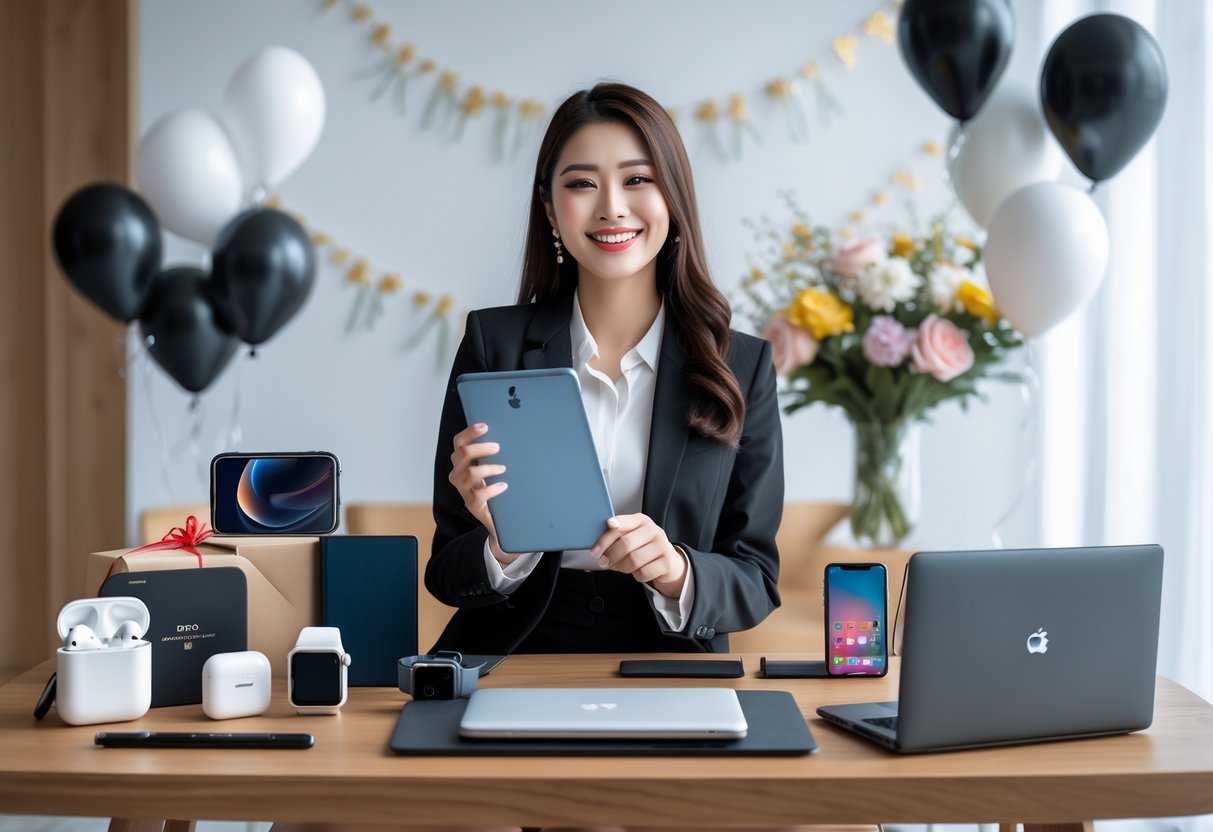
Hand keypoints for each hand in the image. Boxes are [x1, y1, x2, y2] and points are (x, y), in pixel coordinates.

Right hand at [448, 423, 512, 562]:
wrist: (495, 514)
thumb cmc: (491, 485)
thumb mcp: (488, 466)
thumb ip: (491, 453)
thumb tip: (507, 432)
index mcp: (461, 462)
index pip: (458, 442)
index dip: (470, 432)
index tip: (485, 426)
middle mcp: (457, 474)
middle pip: (462, 454)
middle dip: (481, 448)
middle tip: (497, 447)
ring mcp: (463, 489)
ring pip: (471, 473)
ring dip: (489, 468)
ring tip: (503, 468)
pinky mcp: (471, 503)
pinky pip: (479, 494)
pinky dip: (493, 488)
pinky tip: (504, 486)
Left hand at [591, 513, 687, 597]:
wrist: (668, 559)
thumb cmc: (644, 546)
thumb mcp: (632, 535)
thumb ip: (617, 535)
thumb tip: (598, 546)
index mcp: (642, 520)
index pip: (620, 526)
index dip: (605, 538)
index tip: (595, 549)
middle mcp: (654, 530)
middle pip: (626, 544)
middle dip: (611, 555)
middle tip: (603, 562)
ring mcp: (662, 546)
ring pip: (633, 560)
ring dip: (621, 566)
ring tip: (618, 566)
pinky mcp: (666, 563)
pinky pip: (643, 573)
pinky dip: (635, 575)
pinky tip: (635, 571)